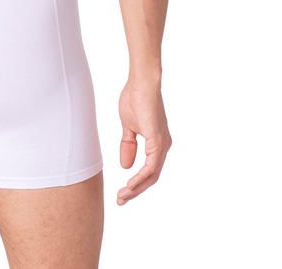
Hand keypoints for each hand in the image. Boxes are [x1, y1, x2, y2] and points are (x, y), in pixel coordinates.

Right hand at [114, 78, 173, 208]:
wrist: (141, 83)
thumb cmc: (135, 98)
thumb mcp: (127, 127)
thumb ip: (127, 146)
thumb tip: (125, 166)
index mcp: (157, 143)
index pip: (149, 171)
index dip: (135, 184)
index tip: (122, 192)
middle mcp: (163, 147)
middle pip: (152, 178)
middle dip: (135, 191)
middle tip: (120, 201)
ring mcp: (162, 145)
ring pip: (152, 176)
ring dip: (135, 188)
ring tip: (122, 196)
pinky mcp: (158, 142)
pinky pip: (149, 168)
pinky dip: (138, 178)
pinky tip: (127, 183)